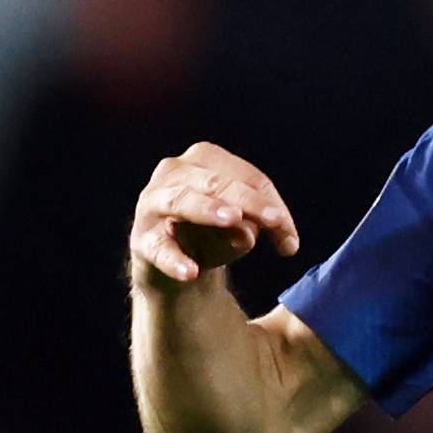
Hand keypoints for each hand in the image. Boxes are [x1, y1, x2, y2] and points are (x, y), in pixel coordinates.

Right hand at [130, 141, 300, 287]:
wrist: (174, 266)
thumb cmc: (211, 236)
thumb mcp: (240, 229)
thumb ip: (250, 226)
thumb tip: (247, 230)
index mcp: (203, 160)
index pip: (244, 175)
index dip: (271, 204)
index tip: (291, 241)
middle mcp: (174, 172)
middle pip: (215, 181)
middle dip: (248, 200)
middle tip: (274, 221)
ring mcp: (153, 203)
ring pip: (182, 200)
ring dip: (208, 209)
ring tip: (233, 220)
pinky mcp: (141, 238)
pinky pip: (158, 247)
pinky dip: (174, 259)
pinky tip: (190, 272)